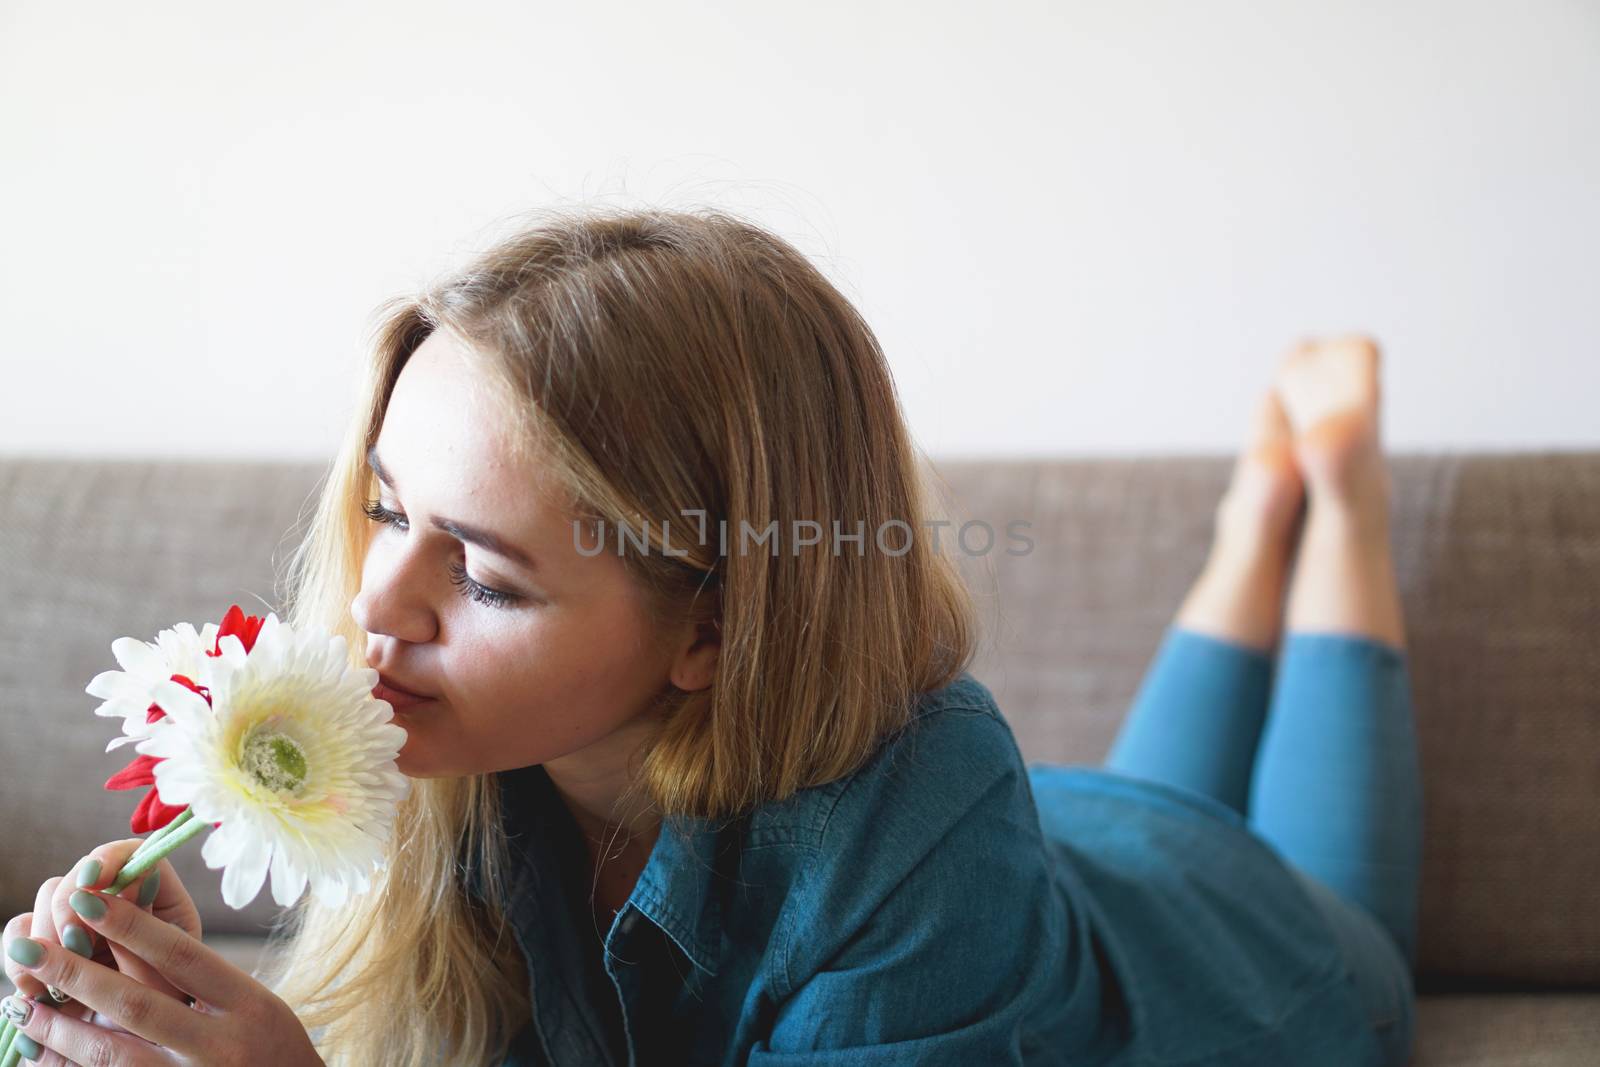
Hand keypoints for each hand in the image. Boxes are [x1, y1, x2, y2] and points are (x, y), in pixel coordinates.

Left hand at [1, 886, 321, 1065]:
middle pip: (137, 1003)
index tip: (87, 900)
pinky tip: (38, 1052)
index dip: (130, 927)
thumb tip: (128, 932)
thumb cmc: (271, 1048)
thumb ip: (203, 977)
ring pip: (111, 1052)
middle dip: (76, 973)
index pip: (181, 956)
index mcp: (248, 1004)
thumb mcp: (254, 1005)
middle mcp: (220, 1044)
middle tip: (30, 949)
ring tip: (21, 1003)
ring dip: (58, 1027)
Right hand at [4, 839, 201, 1014]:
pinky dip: (19, 960)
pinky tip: (34, 992)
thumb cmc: (166, 1013)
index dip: (108, 859)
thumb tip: (97, 893)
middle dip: (70, 905)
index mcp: (159, 898)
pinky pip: (20, 934)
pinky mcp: (48, 947)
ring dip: (44, 935)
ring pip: (46, 898)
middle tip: (76, 946)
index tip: (93, 879)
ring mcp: (79, 921)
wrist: (139, 1050)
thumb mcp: (165, 977)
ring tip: (59, 980)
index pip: (131, 855)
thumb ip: (135, 934)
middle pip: (81, 873)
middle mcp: (117, 900)